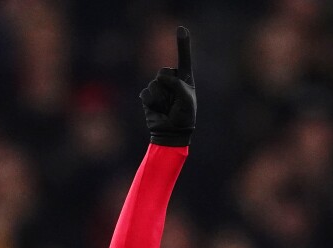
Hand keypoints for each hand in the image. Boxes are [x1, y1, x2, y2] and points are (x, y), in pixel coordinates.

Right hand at [141, 26, 195, 145]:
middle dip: (168, 86)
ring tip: (166, 108)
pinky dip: (152, 103)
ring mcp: (159, 88)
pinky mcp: (148, 97)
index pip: (184, 58)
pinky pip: (146, 94)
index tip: (181, 28)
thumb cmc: (184, 116)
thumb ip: (176, 85)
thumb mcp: (186, 99)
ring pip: (155, 84)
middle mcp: (171, 80)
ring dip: (161, 98)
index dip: (182, 43)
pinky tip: (157, 110)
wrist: (172, 133)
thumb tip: (160, 77)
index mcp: (184, 78)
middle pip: (163, 71)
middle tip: (173, 102)